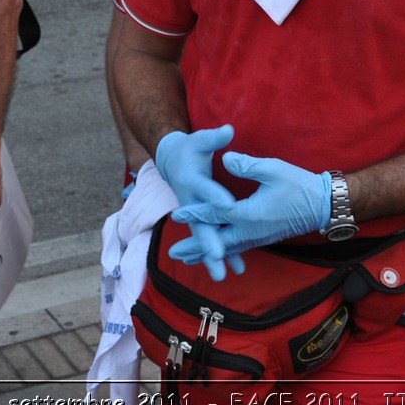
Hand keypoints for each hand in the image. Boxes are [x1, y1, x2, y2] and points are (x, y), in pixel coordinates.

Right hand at [155, 126, 240, 280]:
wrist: (173, 162)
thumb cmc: (190, 149)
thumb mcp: (200, 140)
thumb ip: (214, 137)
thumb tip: (228, 129)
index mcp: (193, 181)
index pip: (205, 189)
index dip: (215, 196)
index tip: (227, 205)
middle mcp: (191, 202)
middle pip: (200, 223)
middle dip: (208, 241)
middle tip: (218, 256)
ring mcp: (194, 214)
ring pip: (204, 238)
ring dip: (212, 256)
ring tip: (223, 275)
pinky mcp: (200, 220)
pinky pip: (209, 239)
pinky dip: (218, 254)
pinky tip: (232, 269)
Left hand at [171, 152, 331, 260]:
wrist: (324, 206)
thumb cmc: (299, 185)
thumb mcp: (273, 169)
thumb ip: (247, 165)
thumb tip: (225, 158)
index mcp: (250, 214)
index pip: (216, 214)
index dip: (196, 213)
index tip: (176, 214)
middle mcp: (252, 231)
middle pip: (217, 241)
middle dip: (195, 247)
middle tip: (173, 254)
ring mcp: (258, 236)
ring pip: (228, 248)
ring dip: (207, 253)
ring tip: (188, 260)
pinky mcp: (264, 237)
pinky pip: (239, 247)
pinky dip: (225, 251)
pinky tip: (219, 253)